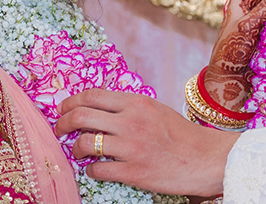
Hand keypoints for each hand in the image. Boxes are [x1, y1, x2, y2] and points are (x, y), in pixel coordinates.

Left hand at [55, 88, 236, 196]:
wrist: (205, 158)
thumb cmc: (181, 134)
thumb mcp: (155, 109)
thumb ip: (129, 107)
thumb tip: (100, 107)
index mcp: (137, 102)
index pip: (92, 95)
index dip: (71, 101)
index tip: (64, 109)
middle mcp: (131, 121)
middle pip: (82, 115)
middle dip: (63, 123)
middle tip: (60, 130)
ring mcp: (131, 147)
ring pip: (85, 143)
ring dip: (75, 148)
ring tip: (78, 151)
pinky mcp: (133, 172)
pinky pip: (97, 169)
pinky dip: (90, 170)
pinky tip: (95, 169)